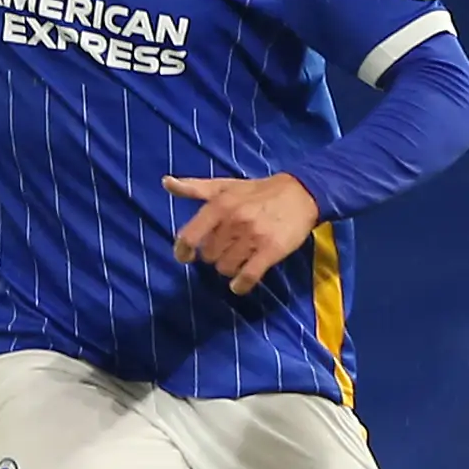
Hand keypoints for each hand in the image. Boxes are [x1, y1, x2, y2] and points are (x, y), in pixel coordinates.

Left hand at [163, 172, 321, 295]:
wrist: (302, 193)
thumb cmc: (259, 191)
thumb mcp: (225, 186)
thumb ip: (194, 188)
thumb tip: (166, 182)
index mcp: (220, 205)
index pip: (189, 236)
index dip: (183, 250)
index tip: (185, 256)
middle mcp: (234, 221)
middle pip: (209, 256)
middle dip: (214, 256)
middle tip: (226, 249)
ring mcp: (253, 237)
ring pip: (226, 268)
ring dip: (229, 268)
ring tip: (238, 260)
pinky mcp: (271, 250)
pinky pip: (249, 276)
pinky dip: (241, 285)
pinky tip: (240, 285)